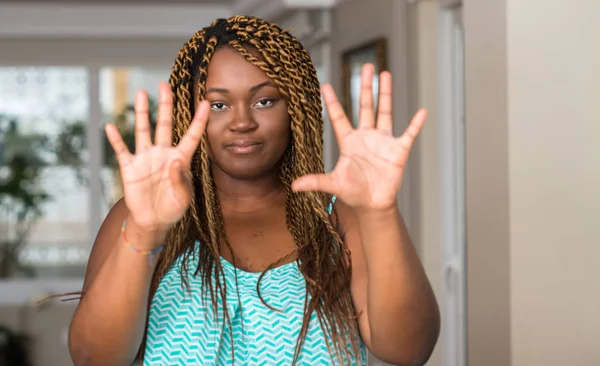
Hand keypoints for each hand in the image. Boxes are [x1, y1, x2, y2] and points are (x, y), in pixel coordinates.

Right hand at [105, 82, 208, 234]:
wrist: (153, 221)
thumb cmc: (172, 208)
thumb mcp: (183, 197)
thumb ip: (180, 179)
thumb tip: (174, 161)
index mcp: (180, 159)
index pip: (192, 136)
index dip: (199, 120)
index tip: (206, 102)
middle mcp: (163, 154)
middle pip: (165, 125)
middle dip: (166, 105)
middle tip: (165, 85)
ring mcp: (145, 159)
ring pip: (143, 130)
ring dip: (142, 113)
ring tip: (141, 93)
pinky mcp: (130, 168)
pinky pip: (122, 150)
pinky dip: (116, 139)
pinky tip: (110, 125)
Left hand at [292, 64, 426, 210]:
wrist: (373, 204)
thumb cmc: (353, 192)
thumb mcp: (333, 184)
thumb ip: (316, 181)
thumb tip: (293, 186)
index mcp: (349, 141)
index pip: (339, 117)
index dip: (332, 102)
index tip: (324, 84)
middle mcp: (366, 136)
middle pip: (365, 106)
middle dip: (365, 87)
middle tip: (367, 66)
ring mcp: (383, 142)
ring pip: (385, 112)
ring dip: (386, 95)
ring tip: (386, 74)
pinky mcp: (398, 151)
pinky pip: (409, 134)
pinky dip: (416, 124)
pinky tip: (422, 111)